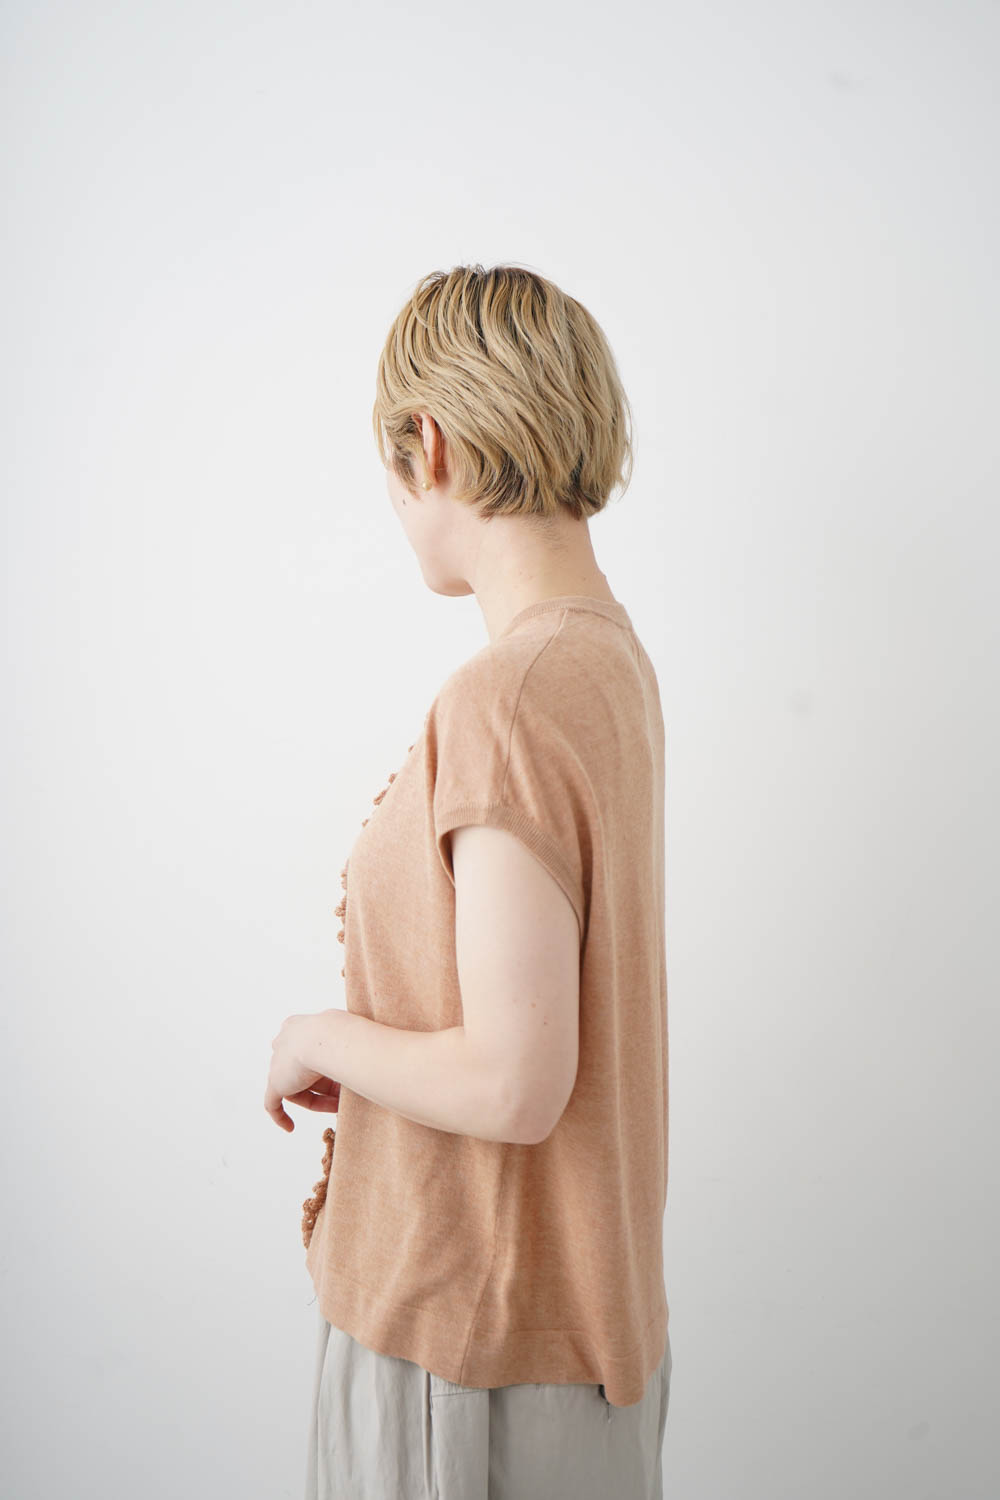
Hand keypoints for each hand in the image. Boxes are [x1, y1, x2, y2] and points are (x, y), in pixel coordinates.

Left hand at [265, 1012, 341, 1132]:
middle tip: (344, 1095)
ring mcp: (278, 1062)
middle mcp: (285, 1042)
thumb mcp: (348, 1034)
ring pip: (296, 1087)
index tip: (341, 1077)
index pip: (309, 1051)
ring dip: (316, 1100)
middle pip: (304, 1070)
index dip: (326, 1068)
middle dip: (325, 1085)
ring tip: (336, 1108)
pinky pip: (272, 1104)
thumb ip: (348, 1045)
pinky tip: (290, 1128)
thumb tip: (365, 1055)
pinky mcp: (275, 1082)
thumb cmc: (344, 1033)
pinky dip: (280, 1116)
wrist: (328, 1037)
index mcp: (299, 1027)